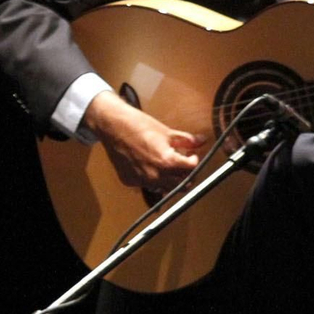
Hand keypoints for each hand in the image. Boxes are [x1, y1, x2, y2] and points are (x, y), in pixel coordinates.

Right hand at [84, 89, 202, 190]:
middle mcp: (156, 176)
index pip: (192, 169)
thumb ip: (186, 140)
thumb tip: (201, 141)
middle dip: (186, 175)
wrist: (112, 126)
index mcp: (167, 162)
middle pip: (182, 185)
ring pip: (164, 188)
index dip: (194, 161)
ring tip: (165, 164)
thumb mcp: (166, 132)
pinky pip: (147, 185)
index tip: (191, 156)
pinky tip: (148, 165)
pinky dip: (151, 178)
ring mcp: (142, 181)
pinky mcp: (130, 181)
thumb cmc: (138, 126)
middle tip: (183, 164)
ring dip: (169, 179)